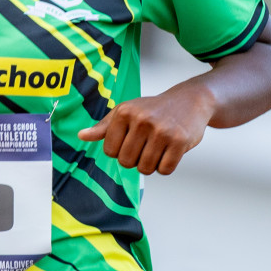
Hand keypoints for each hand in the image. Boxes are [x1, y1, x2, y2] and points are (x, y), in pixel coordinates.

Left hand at [76, 85, 215, 175]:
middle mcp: (142, 120)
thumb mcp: (126, 111)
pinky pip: (165, 170)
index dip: (120, 151)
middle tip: (146, 145)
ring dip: (150, 164)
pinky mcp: (180, 141)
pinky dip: (166, 166)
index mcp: (124, 112)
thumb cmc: (152, 109)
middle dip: (135, 159)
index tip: (131, 140)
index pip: (110, 152)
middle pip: (126, 162)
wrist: (190, 101)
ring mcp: (162, 130)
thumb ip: (103, 127)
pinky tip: (170, 151)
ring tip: (157, 147)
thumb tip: (81, 136)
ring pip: (145, 168)